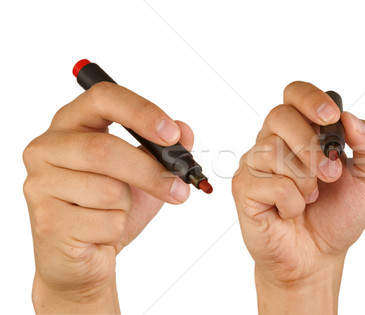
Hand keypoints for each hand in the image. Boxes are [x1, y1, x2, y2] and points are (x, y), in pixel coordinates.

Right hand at [22, 82, 193, 312]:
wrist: (85, 256)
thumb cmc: (110, 208)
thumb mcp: (146, 173)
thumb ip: (165, 149)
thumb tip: (184, 132)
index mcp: (73, 124)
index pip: (103, 98)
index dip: (141, 112)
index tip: (172, 134)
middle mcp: (48, 147)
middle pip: (105, 149)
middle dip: (150, 172)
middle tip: (180, 187)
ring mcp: (40, 183)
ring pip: (107, 188)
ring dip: (128, 205)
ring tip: (116, 211)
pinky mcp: (46, 220)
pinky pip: (104, 221)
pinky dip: (117, 228)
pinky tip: (100, 232)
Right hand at [232, 81, 364, 313]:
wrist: (319, 256)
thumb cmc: (339, 213)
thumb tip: (351, 118)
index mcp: (303, 129)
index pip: (296, 93)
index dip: (310, 98)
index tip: (331, 117)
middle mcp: (274, 140)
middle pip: (280, 116)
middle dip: (310, 147)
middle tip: (331, 175)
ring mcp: (255, 163)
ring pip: (274, 151)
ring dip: (304, 181)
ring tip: (311, 199)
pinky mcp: (244, 188)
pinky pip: (269, 183)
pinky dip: (291, 202)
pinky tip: (292, 212)